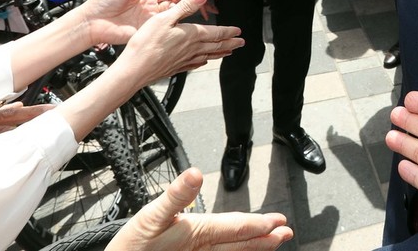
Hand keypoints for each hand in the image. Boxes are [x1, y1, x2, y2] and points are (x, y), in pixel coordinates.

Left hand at [74, 0, 183, 46]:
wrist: (92, 20)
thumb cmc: (103, 2)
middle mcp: (145, 9)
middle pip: (167, 4)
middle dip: (176, 0)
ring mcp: (145, 21)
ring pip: (166, 16)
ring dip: (174, 9)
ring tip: (177, 4)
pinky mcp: (143, 32)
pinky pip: (157, 28)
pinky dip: (166, 22)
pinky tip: (169, 16)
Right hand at [107, 167, 291, 250]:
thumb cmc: (132, 246)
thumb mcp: (150, 216)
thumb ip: (175, 195)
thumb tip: (193, 174)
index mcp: (196, 234)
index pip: (235, 228)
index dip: (259, 225)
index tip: (279, 222)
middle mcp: (201, 249)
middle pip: (239, 244)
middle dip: (263, 238)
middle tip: (285, 233)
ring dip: (252, 247)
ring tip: (271, 242)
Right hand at [114, 0, 242, 85]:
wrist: (135, 70)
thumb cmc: (146, 44)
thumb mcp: (165, 18)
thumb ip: (185, 7)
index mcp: (191, 35)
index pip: (215, 32)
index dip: (229, 31)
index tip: (238, 31)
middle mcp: (190, 49)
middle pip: (216, 45)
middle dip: (230, 43)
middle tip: (240, 43)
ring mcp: (183, 60)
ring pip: (208, 56)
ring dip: (220, 53)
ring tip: (229, 52)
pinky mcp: (175, 68)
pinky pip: (194, 64)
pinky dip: (203, 62)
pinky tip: (203, 62)